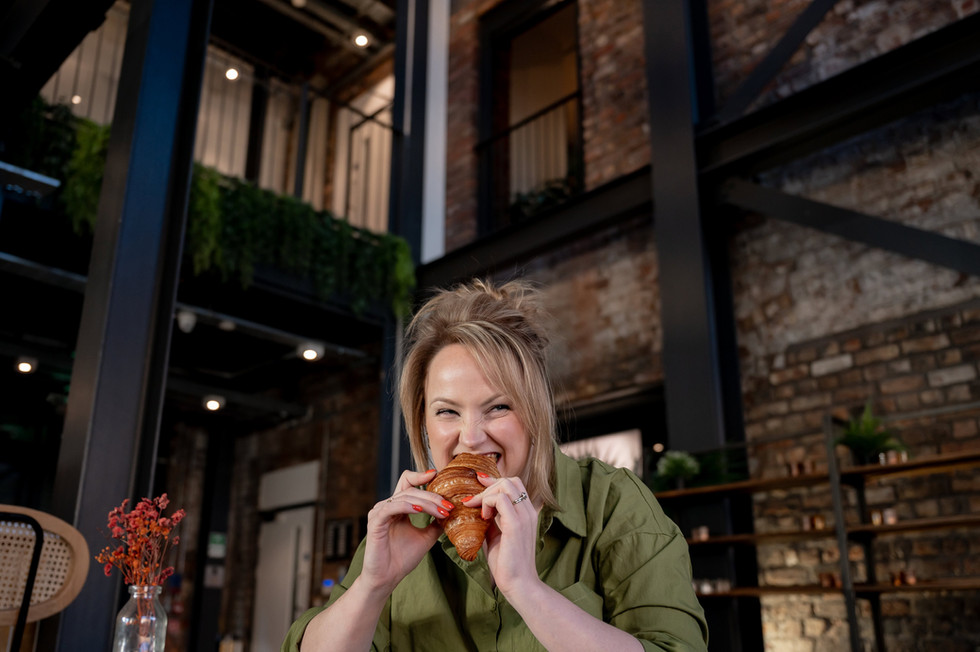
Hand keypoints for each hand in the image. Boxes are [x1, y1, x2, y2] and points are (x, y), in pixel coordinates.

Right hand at [359, 469, 450, 595]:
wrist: (387, 579)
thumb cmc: (402, 559)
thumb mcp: (426, 537)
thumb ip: (436, 523)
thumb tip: (451, 512)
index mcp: (397, 507)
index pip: (407, 482)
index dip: (421, 476)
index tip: (438, 475)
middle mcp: (387, 506)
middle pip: (411, 489)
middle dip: (433, 496)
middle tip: (449, 505)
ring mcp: (379, 512)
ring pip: (405, 496)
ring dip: (426, 502)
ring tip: (442, 511)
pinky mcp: (375, 521)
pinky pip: (393, 507)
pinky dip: (409, 506)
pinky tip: (422, 510)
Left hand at [463, 475, 539, 596]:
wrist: (518, 584)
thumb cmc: (507, 563)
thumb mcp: (496, 536)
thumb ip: (491, 521)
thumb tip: (476, 509)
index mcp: (526, 513)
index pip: (513, 484)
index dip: (493, 481)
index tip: (477, 486)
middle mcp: (528, 511)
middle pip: (510, 480)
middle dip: (488, 486)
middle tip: (474, 503)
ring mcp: (524, 517)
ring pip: (505, 485)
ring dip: (487, 494)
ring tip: (480, 511)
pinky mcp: (516, 525)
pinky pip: (501, 499)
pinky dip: (487, 502)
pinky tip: (483, 517)